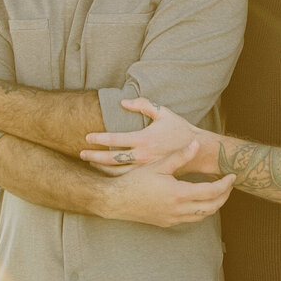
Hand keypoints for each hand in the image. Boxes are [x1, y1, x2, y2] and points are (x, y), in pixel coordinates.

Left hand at [81, 98, 218, 174]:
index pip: (115, 140)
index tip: (87, 137)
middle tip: (81, 154)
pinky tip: (107, 174)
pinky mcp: (150, 176)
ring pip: (117, 172)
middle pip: (111, 159)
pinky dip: (114, 176)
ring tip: (90, 164)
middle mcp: (142, 156)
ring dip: (101, 168)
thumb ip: (143, 105)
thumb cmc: (181, 130)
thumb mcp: (163, 113)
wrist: (199, 152)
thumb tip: (124, 102)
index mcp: (144, 139)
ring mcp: (146, 168)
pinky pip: (128, 178)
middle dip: (94, 157)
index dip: (99, 139)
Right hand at [102, 142, 235, 227]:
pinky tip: (199, 200)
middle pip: (212, 206)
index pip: (212, 191)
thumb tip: (197, 144)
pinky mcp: (167, 223)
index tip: (232, 176)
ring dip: (214, 204)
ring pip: (203, 215)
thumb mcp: (158, 165)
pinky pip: (191, 219)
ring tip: (218, 191)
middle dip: (224, 196)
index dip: (225, 184)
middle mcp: (179, 210)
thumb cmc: (135, 181)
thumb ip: (180, 156)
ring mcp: (174, 219)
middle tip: (229, 184)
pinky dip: (200, 210)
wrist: (116, 201)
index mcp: (179, 194)